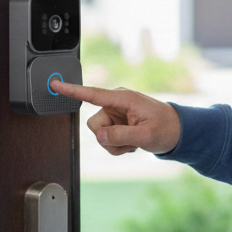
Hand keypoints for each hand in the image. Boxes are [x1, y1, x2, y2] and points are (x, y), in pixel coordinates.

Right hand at [50, 80, 181, 155]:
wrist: (176, 132)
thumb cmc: (166, 128)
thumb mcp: (146, 136)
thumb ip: (120, 136)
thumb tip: (99, 136)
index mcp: (124, 99)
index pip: (93, 94)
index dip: (72, 90)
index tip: (55, 84)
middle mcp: (115, 104)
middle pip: (94, 125)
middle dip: (109, 138)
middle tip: (131, 141)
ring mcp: (115, 114)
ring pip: (99, 135)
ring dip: (115, 144)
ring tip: (134, 142)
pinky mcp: (115, 123)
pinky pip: (105, 140)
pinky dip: (118, 146)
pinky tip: (133, 142)